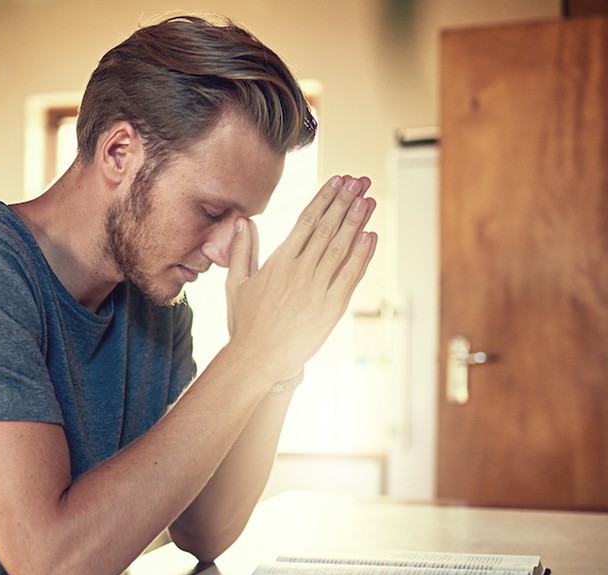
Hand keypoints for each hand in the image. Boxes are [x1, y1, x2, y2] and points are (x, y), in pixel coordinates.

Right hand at [223, 175, 377, 385]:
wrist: (259, 360)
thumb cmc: (246, 323)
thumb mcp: (236, 284)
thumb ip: (242, 250)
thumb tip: (243, 221)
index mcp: (278, 262)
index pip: (306, 221)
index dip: (324, 198)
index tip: (337, 181)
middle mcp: (299, 272)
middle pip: (327, 229)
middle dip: (345, 202)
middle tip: (359, 181)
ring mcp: (317, 290)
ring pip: (340, 248)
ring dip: (357, 222)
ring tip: (369, 200)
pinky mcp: (331, 309)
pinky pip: (350, 277)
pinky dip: (362, 256)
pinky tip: (371, 236)